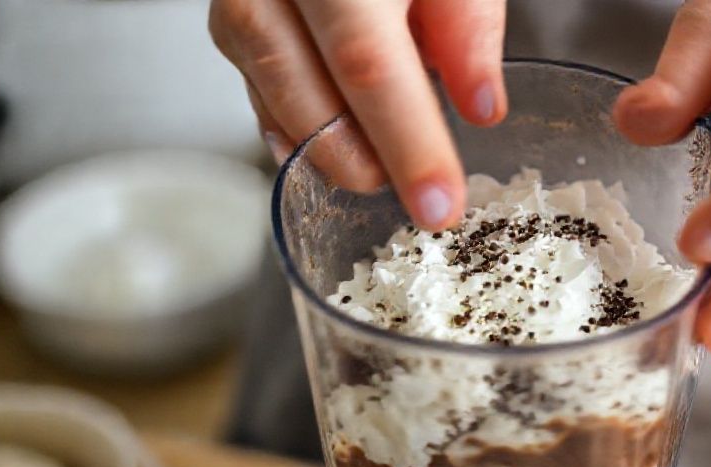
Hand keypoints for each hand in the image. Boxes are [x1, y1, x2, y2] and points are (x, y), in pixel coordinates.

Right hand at [209, 0, 507, 229]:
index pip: (370, 62)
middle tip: (413, 200)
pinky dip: (290, 123)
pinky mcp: (231, 5)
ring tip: (378, 173)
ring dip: (325, 147)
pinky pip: (250, 78)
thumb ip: (466, 20)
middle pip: (303, 84)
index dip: (407, 142)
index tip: (441, 203)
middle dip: (361, 158)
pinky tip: (325, 149)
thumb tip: (479, 106)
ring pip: (266, 86)